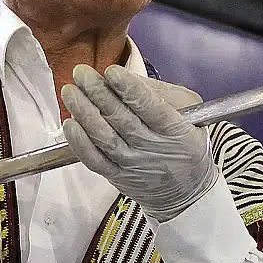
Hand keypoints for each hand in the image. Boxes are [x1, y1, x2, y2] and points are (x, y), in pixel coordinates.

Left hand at [61, 64, 218, 217]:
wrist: (185, 191)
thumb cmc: (185, 143)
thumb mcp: (191, 111)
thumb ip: (163, 93)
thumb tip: (128, 77)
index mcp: (175, 129)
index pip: (151, 107)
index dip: (130, 89)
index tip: (112, 71)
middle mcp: (152, 147)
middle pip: (122, 119)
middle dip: (99, 93)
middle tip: (81, 73)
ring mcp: (132, 163)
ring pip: (105, 138)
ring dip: (84, 113)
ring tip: (70, 92)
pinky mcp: (116, 175)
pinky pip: (94, 160)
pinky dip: (80, 143)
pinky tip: (70, 124)